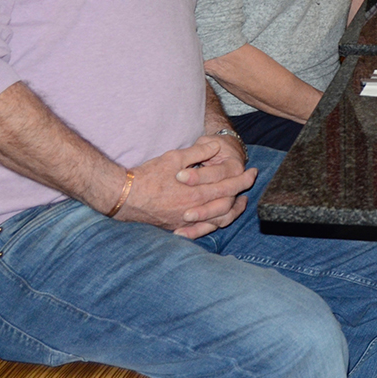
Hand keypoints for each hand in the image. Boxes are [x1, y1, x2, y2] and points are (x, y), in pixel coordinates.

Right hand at [115, 140, 256, 237]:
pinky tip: (218, 218)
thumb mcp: (173, 158)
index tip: (253, 172)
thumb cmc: (148, 175)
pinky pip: (203, 230)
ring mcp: (186, 222)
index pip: (228, 187)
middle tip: (250, 182)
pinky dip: (214, 224)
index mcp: (196, 193)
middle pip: (227, 204)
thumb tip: (216, 147)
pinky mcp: (177, 228)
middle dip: (241, 192)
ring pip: (217, 221)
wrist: (124, 197)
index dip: (243, 179)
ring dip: (232, 211)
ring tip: (240, 203)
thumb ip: (197, 152)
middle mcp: (194, 211)